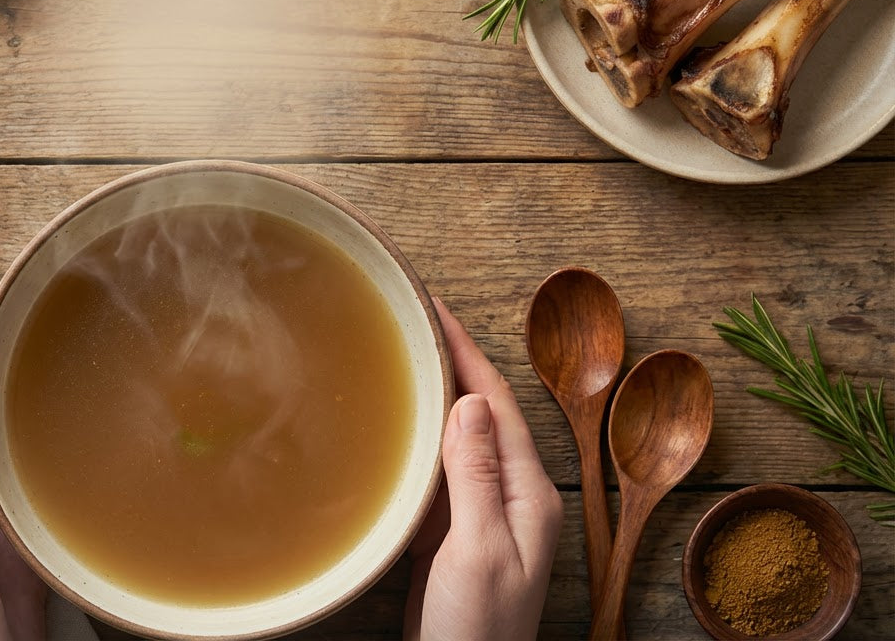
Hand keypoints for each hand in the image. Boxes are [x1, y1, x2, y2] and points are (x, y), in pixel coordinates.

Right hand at [403, 299, 562, 640]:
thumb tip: (471, 400)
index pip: (496, 405)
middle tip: (412, 322)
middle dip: (449, 364)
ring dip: (430, 399)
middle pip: (478, 414)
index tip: (435, 310)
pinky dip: (415, 443)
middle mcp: (509, 499)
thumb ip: (475, 475)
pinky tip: (393, 431)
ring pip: (455, 441)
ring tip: (399, 360)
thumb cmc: (478, 631)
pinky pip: (436, 475)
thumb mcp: (477, 549)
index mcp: (526, 494)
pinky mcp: (451, 540)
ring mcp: (480, 519)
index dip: (466, 353)